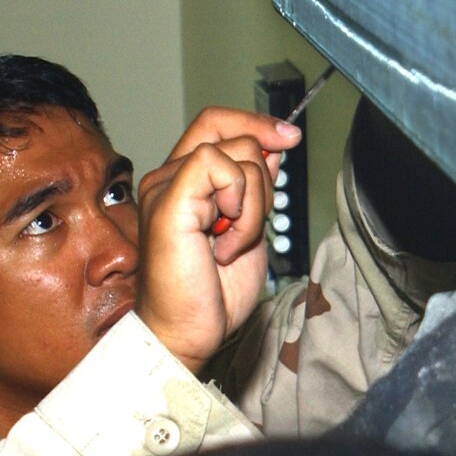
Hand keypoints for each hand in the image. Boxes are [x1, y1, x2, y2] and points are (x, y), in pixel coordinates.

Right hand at [135, 108, 298, 370]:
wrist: (188, 332)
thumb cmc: (213, 294)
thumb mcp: (248, 231)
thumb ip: (253, 189)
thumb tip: (272, 151)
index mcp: (186, 183)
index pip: (215, 125)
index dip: (255, 123)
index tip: (290, 137)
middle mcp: (169, 178)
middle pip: (226, 129)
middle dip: (262, 169)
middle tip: (254, 220)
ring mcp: (165, 186)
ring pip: (237, 154)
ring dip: (255, 205)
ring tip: (233, 245)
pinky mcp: (168, 199)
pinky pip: (219, 166)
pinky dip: (241, 207)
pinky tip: (226, 243)